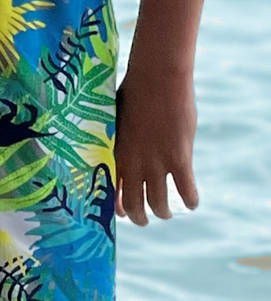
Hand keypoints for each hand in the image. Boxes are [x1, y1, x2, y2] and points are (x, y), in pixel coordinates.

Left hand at [114, 61, 198, 225]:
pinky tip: (191, 204)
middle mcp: (133, 163)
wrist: (156, 79)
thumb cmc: (131, 92)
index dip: (116, 206)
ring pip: (159, 202)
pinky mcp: (180, 158)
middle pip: (135, 203)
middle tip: (143, 221)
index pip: (111, 191)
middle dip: (139, 217)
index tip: (121, 212)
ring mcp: (157, 162)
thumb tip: (108, 144)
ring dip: (163, 212)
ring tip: (165, 214)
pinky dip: (190, 200)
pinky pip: (186, 189)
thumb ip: (114, 138)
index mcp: (114, 154)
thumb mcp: (113, 118)